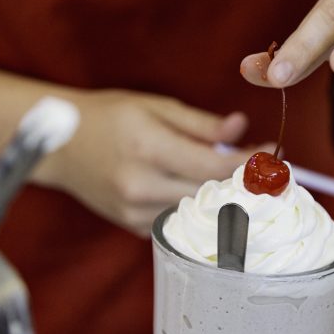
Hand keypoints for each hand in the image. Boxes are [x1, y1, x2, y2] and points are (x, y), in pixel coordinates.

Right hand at [41, 90, 270, 236]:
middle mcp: (141, 184)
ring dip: (223, 197)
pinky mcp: (133, 226)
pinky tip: (202, 192)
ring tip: (240, 179)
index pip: (213, 165)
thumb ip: (200, 122)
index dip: (250, 163)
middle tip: (268, 169)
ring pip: (198, 212)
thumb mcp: (154, 106)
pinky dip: (195, 208)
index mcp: (147, 147)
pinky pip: (179, 221)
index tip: (275, 154)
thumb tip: (241, 127)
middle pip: (212, 192)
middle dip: (244, 181)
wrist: (59, 146)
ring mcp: (135, 211)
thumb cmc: (107, 117)